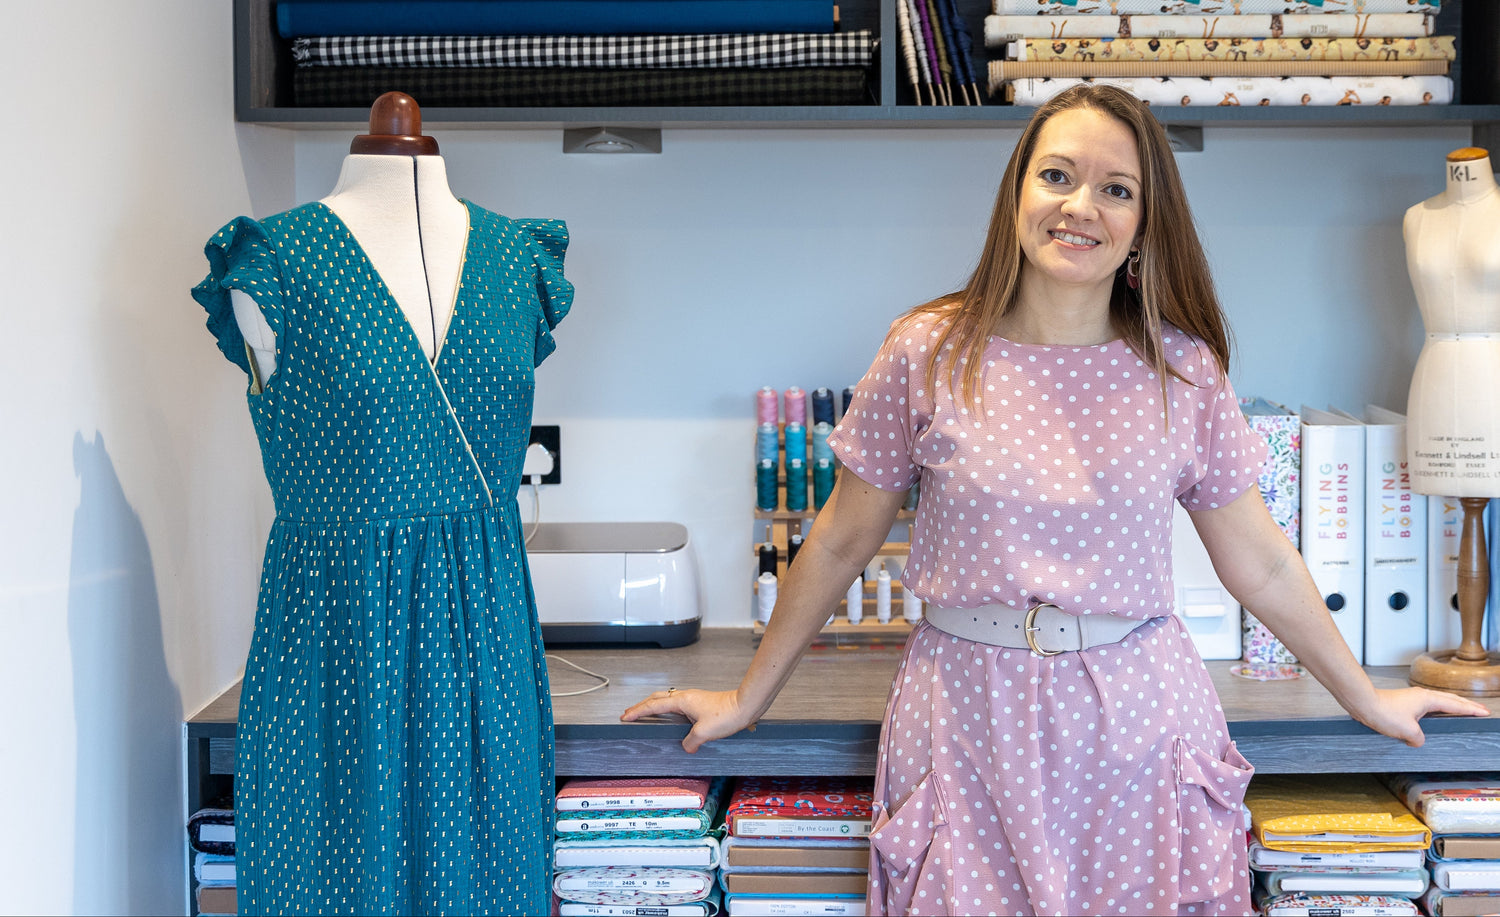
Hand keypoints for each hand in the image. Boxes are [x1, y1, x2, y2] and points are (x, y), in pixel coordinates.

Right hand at [620, 687, 755, 752]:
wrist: (744, 706)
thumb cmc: (727, 714)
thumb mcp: (704, 733)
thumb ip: (690, 742)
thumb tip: (686, 747)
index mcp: (682, 701)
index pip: (653, 705)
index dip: (638, 711)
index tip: (625, 715)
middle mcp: (686, 697)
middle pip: (657, 698)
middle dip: (642, 705)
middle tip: (630, 712)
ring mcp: (693, 699)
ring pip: (667, 699)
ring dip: (654, 705)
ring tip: (646, 713)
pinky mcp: (700, 703)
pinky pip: (677, 704)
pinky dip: (668, 708)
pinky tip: (671, 716)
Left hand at [1349, 687, 1489, 746]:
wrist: (1363, 703)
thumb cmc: (1383, 713)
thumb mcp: (1407, 731)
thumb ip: (1419, 739)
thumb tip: (1417, 740)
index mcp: (1428, 699)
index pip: (1455, 705)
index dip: (1471, 710)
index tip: (1484, 712)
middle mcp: (1422, 696)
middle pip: (1450, 700)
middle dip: (1465, 705)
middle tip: (1479, 710)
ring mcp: (1412, 698)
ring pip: (1438, 702)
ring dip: (1451, 706)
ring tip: (1461, 712)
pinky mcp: (1403, 703)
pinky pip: (1426, 706)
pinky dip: (1436, 709)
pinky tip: (1434, 717)